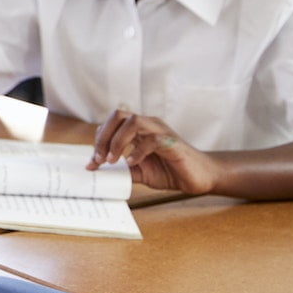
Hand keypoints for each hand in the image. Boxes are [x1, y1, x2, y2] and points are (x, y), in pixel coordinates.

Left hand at [91, 110, 220, 192]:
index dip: (98, 141)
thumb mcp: (140, 172)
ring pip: (133, 122)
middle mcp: (148, 125)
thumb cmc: (171, 171)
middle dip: (103, 136)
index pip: (111, 124)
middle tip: (99, 159)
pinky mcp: (172, 142)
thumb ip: (122, 169)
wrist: (200, 177)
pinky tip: (132, 163)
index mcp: (139, 130)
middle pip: (118, 115)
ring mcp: (161, 131)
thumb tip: (99, 172)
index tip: (93, 163)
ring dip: (117, 141)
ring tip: (112, 160)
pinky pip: (152, 139)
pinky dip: (138, 151)